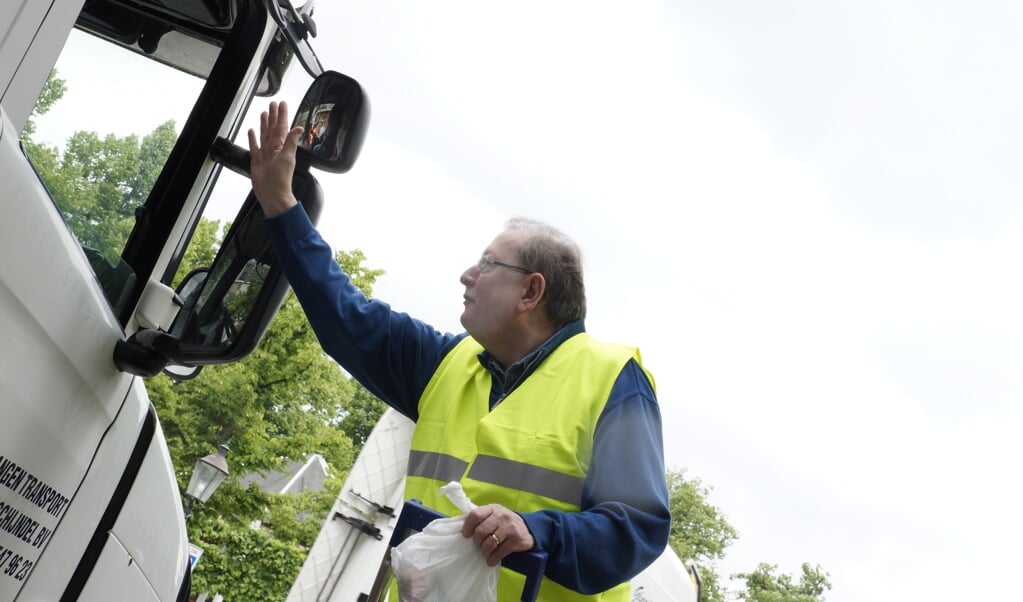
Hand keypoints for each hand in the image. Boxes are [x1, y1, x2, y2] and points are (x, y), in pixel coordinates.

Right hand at [247, 101, 302, 216]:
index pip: (282, 126)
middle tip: (273, 104)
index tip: (282, 104)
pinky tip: (252, 131)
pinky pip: (254, 146)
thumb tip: (299, 128)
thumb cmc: (281, 179)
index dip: (282, 115)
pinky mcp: (257, 160)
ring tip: (264, 113)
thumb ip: (292, 141)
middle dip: (273, 116)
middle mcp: (273, 148)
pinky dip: (253, 138)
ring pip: (264, 134)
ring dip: (264, 124)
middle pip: (273, 127)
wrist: (272, 193)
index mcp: (281, 146)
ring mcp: (265, 153)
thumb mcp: (288, 157)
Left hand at [461, 504, 535, 565]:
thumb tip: (464, 530)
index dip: (468, 526)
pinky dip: (493, 559)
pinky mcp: (516, 539)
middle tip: (479, 546)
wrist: (529, 529)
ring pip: (489, 543)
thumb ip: (482, 519)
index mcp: (493, 509)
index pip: (475, 514)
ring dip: (485, 552)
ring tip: (486, 554)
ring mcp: (509, 527)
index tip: (466, 535)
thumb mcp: (495, 516)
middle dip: (477, 542)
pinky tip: (492, 560)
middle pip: (481, 531)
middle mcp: (501, 516)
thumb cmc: (506, 524)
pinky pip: (499, 552)